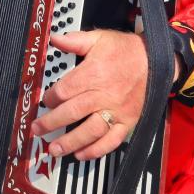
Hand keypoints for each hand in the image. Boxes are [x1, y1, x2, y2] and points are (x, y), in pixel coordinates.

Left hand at [31, 30, 148, 160]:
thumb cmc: (126, 50)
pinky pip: (111, 141)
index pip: (65, 90)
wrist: (156, 60)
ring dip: (70, 142)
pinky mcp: (127, 122)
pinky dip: (96, 150)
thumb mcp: (99, 38)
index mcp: (94, 73)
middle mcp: (104, 95)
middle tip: (37, 129)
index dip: (50, 98)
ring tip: (54, 149)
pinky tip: (81, 155)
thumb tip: (54, 38)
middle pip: (72, 112)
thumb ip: (75, 40)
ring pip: (90, 131)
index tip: (44, 102)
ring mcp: (116, 111)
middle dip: (51, 123)